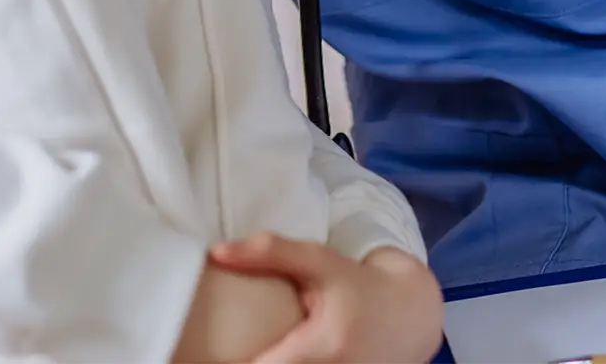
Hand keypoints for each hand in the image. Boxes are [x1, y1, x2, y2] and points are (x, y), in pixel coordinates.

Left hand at [208, 236, 442, 363]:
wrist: (409, 317)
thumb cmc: (357, 286)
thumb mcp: (319, 261)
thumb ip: (270, 253)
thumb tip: (215, 253)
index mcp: (322, 349)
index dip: (229, 363)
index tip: (196, 354)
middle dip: (237, 362)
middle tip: (201, 355)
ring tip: (232, 354)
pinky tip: (257, 357)